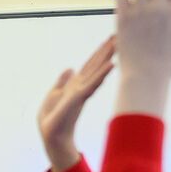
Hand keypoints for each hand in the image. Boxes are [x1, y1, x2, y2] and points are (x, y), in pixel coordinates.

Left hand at [37, 36, 114, 171]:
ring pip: (97, 71)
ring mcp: (82, 92)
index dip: (99, 52)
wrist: (51, 136)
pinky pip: (92, 83)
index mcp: (76, 85)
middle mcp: (82, 86)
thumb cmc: (52, 118)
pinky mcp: (79, 98)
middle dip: (107, 50)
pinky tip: (111, 64)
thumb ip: (62, 81)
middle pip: (96, 65)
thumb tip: (70, 68)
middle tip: (119, 35)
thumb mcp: (53, 95)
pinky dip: (102, 74)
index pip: (90, 65)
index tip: (110, 39)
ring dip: (107, 57)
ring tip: (118, 44)